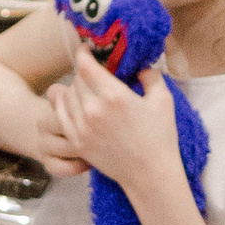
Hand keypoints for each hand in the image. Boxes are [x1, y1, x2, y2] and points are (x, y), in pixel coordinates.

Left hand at [37, 40, 187, 202]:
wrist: (150, 175)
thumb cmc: (160, 138)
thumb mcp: (163, 100)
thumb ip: (151, 76)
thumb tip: (141, 66)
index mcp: (114, 96)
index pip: (85, 65)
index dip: (83, 53)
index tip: (86, 49)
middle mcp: (94, 110)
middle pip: (76, 79)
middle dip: (84, 72)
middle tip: (93, 71)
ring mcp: (82, 127)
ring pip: (66, 96)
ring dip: (74, 88)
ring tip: (85, 88)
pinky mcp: (77, 142)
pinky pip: (60, 115)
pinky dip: (63, 105)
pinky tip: (70, 102)